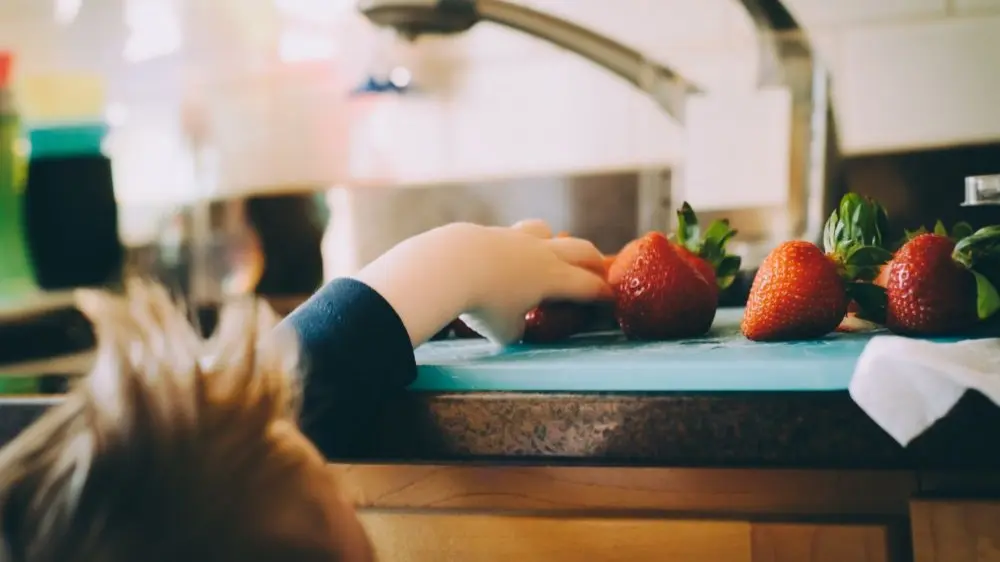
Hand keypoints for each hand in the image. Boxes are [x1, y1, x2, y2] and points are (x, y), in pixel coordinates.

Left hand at [354, 220, 610, 345]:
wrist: (449, 266)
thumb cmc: (483, 304)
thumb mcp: (504, 332)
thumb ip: (516, 330)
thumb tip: (515, 328)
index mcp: (554, 278)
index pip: (589, 286)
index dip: (603, 294)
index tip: (611, 299)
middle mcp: (542, 253)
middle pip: (580, 249)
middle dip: (593, 261)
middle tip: (599, 269)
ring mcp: (516, 238)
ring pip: (545, 231)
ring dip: (554, 241)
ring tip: (550, 252)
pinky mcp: (491, 232)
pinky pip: (513, 234)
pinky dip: (517, 245)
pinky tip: (504, 256)